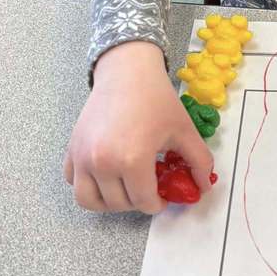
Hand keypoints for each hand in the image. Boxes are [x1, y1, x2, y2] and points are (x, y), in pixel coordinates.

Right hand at [63, 42, 214, 213]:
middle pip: (118, 204)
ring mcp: (82, 156)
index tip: (162, 197)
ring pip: (89, 200)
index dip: (157, 204)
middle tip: (147, 189)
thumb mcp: (185, 130)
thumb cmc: (155, 98)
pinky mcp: (72, 148)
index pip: (143, 202)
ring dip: (108, 202)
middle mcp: (102, 162)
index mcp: (132, 160)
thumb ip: (199, 161)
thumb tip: (204, 186)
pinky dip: (87, 184)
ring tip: (124, 188)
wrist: (127, 71)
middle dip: (137, 202)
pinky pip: (72, 181)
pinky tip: (105, 174)